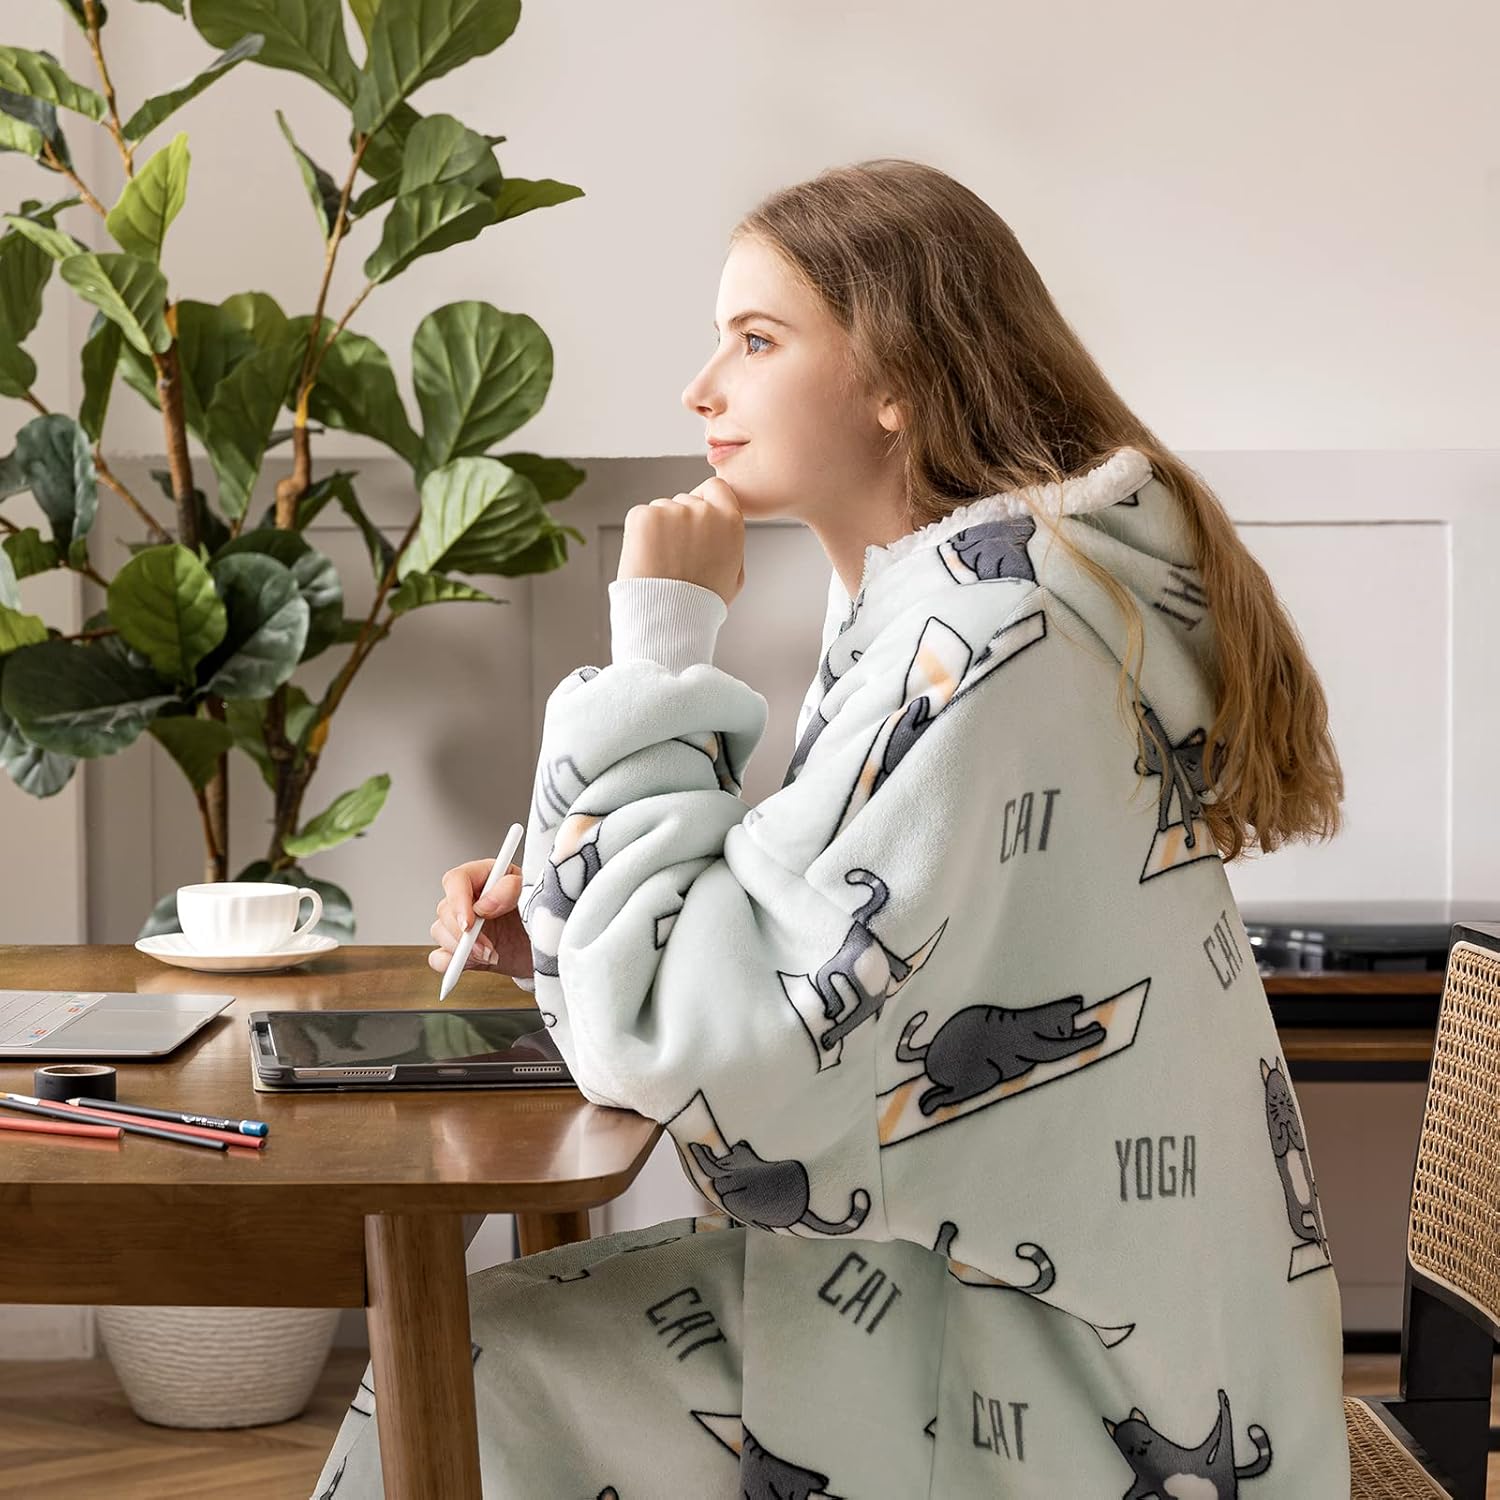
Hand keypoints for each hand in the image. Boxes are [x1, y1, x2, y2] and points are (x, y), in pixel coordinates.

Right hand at [428, 858, 533, 978]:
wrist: (544, 946)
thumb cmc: (538, 915)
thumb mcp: (532, 892)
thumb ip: (509, 889)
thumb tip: (484, 905)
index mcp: (483, 876)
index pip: (456, 880)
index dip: (458, 901)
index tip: (470, 923)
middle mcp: (467, 898)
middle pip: (445, 909)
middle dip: (465, 934)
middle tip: (488, 948)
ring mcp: (459, 924)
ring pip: (439, 933)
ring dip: (464, 950)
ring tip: (491, 955)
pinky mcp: (457, 949)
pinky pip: (439, 957)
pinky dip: (452, 964)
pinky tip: (475, 962)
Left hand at [617, 475, 744, 606]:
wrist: (667, 618)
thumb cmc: (701, 603)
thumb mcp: (734, 574)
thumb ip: (731, 542)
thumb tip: (724, 525)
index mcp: (729, 521)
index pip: (716, 488)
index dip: (705, 501)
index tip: (697, 518)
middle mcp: (702, 510)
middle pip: (686, 500)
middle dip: (680, 520)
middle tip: (676, 554)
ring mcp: (671, 510)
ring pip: (662, 508)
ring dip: (659, 528)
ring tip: (661, 562)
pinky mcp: (643, 516)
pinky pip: (641, 515)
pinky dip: (639, 534)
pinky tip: (647, 558)